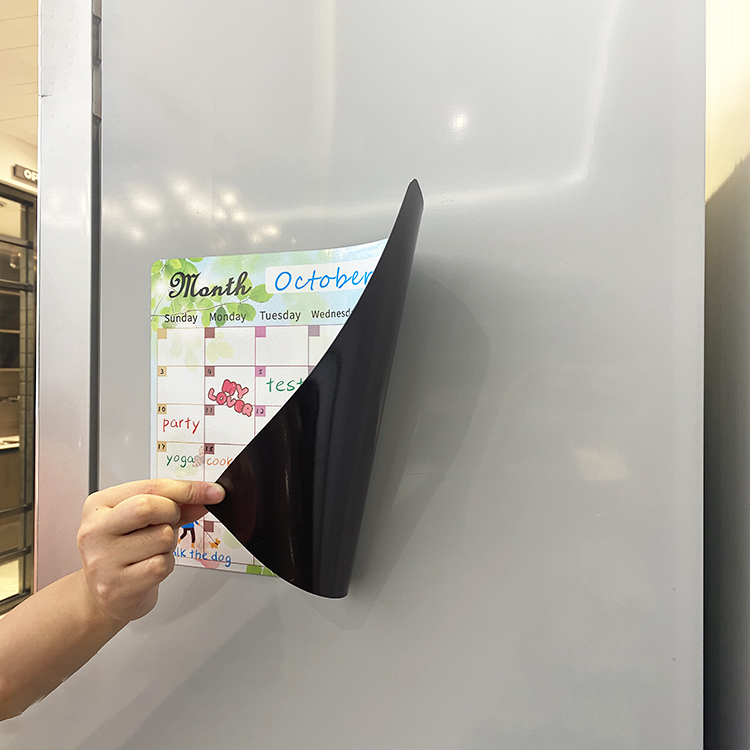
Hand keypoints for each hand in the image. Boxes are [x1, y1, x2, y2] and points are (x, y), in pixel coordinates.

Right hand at [77, 479, 224, 622]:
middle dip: (172, 514)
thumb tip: (207, 496)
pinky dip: (166, 564)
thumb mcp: (143, 520)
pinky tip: (149, 567)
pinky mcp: (115, 587)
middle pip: (149, 507)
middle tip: (169, 523)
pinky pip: (161, 565)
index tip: (213, 492)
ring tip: (151, 550)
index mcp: (99, 505)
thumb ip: (175, 505)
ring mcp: (102, 560)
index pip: (151, 487)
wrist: (102, 597)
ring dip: (168, 544)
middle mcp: (95, 530)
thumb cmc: (124, 552)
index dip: (188, 489)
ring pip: (162, 537)